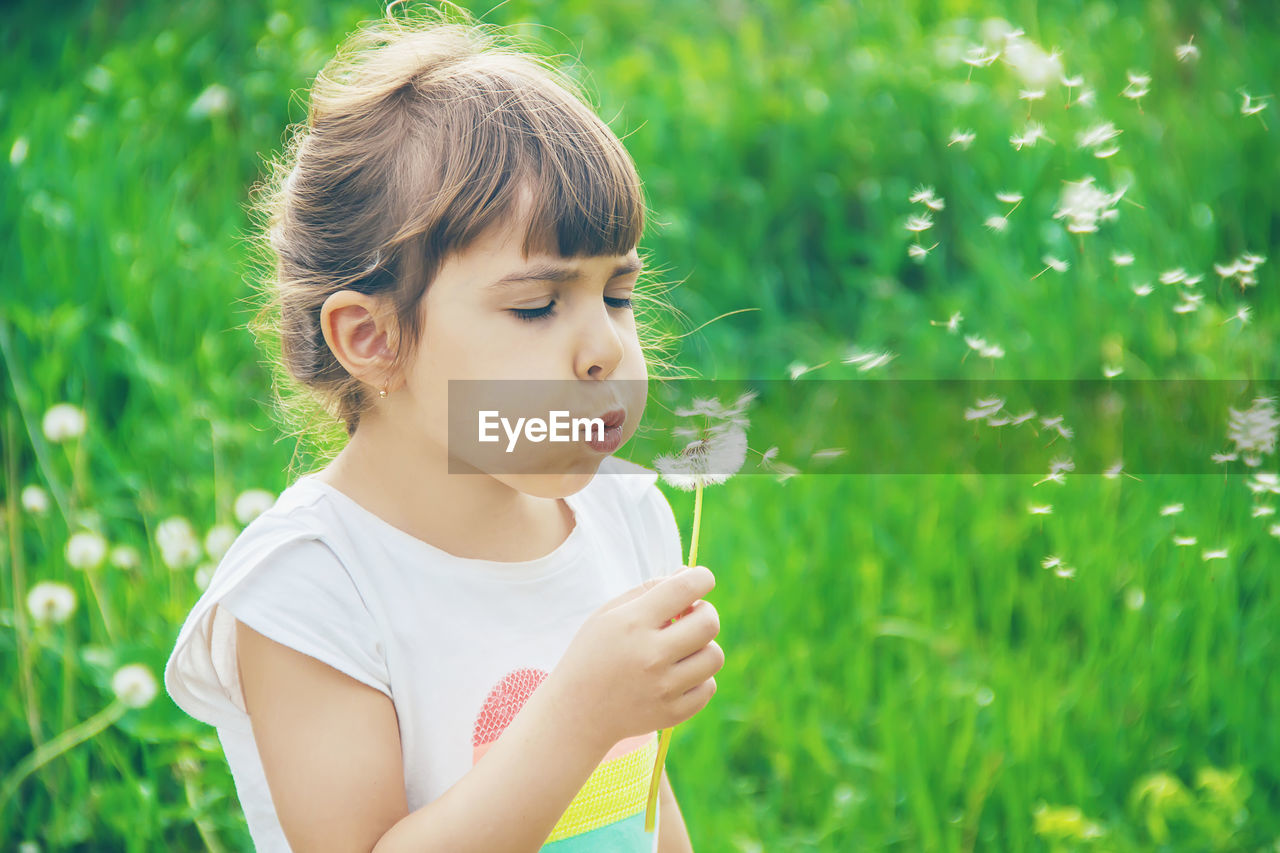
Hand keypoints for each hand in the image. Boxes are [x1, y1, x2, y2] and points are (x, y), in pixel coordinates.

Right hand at [544, 566, 723, 753]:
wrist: (577, 713)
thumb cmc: (593, 654)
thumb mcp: (608, 614)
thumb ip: (648, 590)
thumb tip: (688, 573)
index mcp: (633, 623)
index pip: (685, 589)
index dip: (702, 577)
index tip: (702, 579)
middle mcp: (651, 655)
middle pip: (709, 623)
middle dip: (705, 612)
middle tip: (690, 616)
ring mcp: (663, 688)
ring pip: (714, 656)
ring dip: (703, 646)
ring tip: (681, 648)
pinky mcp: (672, 713)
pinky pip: (708, 686)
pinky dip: (698, 677)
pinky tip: (676, 674)